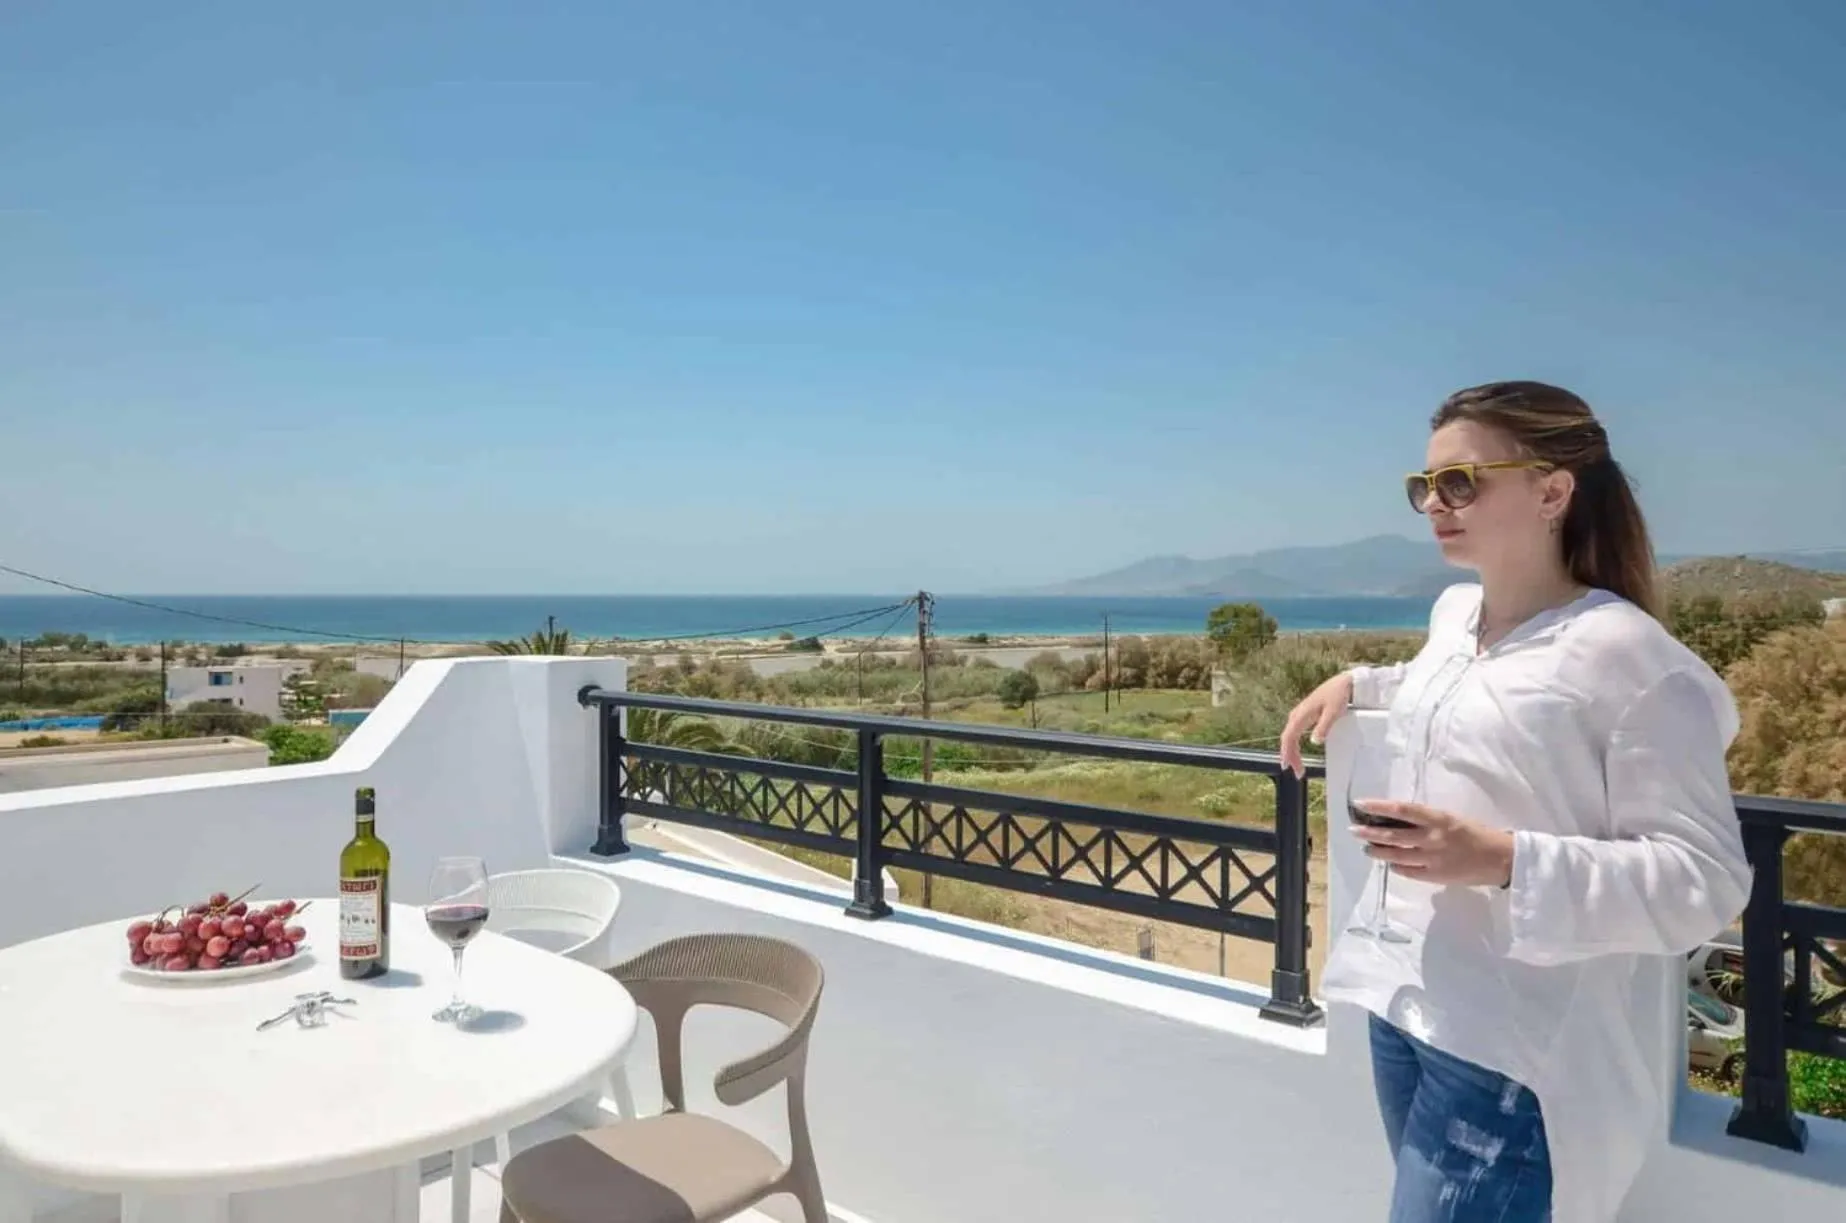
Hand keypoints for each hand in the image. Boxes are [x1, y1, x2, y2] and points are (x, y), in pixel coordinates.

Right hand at [1279, 671, 1352, 776]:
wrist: (1344, 682)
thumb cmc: (1338, 695)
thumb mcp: (1333, 712)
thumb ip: (1323, 727)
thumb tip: (1314, 741)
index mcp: (1301, 715)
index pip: (1289, 737)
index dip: (1287, 753)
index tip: (1288, 767)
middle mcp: (1297, 714)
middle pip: (1287, 739)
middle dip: (1290, 756)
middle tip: (1298, 773)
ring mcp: (1300, 714)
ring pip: (1290, 736)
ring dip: (1292, 751)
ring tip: (1297, 765)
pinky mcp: (1306, 714)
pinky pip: (1295, 732)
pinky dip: (1295, 744)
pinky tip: (1298, 750)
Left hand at [1351, 801, 1515, 887]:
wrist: (1500, 859)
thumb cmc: (1477, 834)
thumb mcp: (1452, 819)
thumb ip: (1428, 820)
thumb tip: (1400, 818)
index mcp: (1438, 818)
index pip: (1401, 809)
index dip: (1378, 806)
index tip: (1361, 804)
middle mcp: (1432, 838)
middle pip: (1393, 834)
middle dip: (1369, 832)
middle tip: (1353, 830)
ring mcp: (1432, 859)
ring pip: (1396, 855)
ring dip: (1378, 851)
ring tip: (1366, 849)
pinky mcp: (1434, 876)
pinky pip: (1408, 871)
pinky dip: (1396, 867)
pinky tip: (1389, 864)